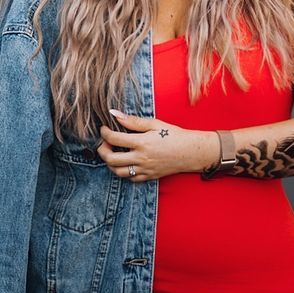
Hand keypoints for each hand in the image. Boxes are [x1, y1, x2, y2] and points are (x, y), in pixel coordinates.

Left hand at [96, 110, 211, 181]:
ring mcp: (144, 169)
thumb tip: (114, 114)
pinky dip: (124, 172)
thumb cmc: (173, 135)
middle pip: (111, 159)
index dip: (104, 133)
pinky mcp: (149, 176)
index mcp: (142, 142)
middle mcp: (141, 158)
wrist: (191, 152)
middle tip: (104, 144)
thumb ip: (133, 121)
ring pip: (118, 172)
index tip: (104, 129)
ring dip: (110, 163)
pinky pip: (130, 179)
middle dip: (102, 150)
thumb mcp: (154, 124)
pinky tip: (126, 163)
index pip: (113, 139)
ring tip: (112, 154)